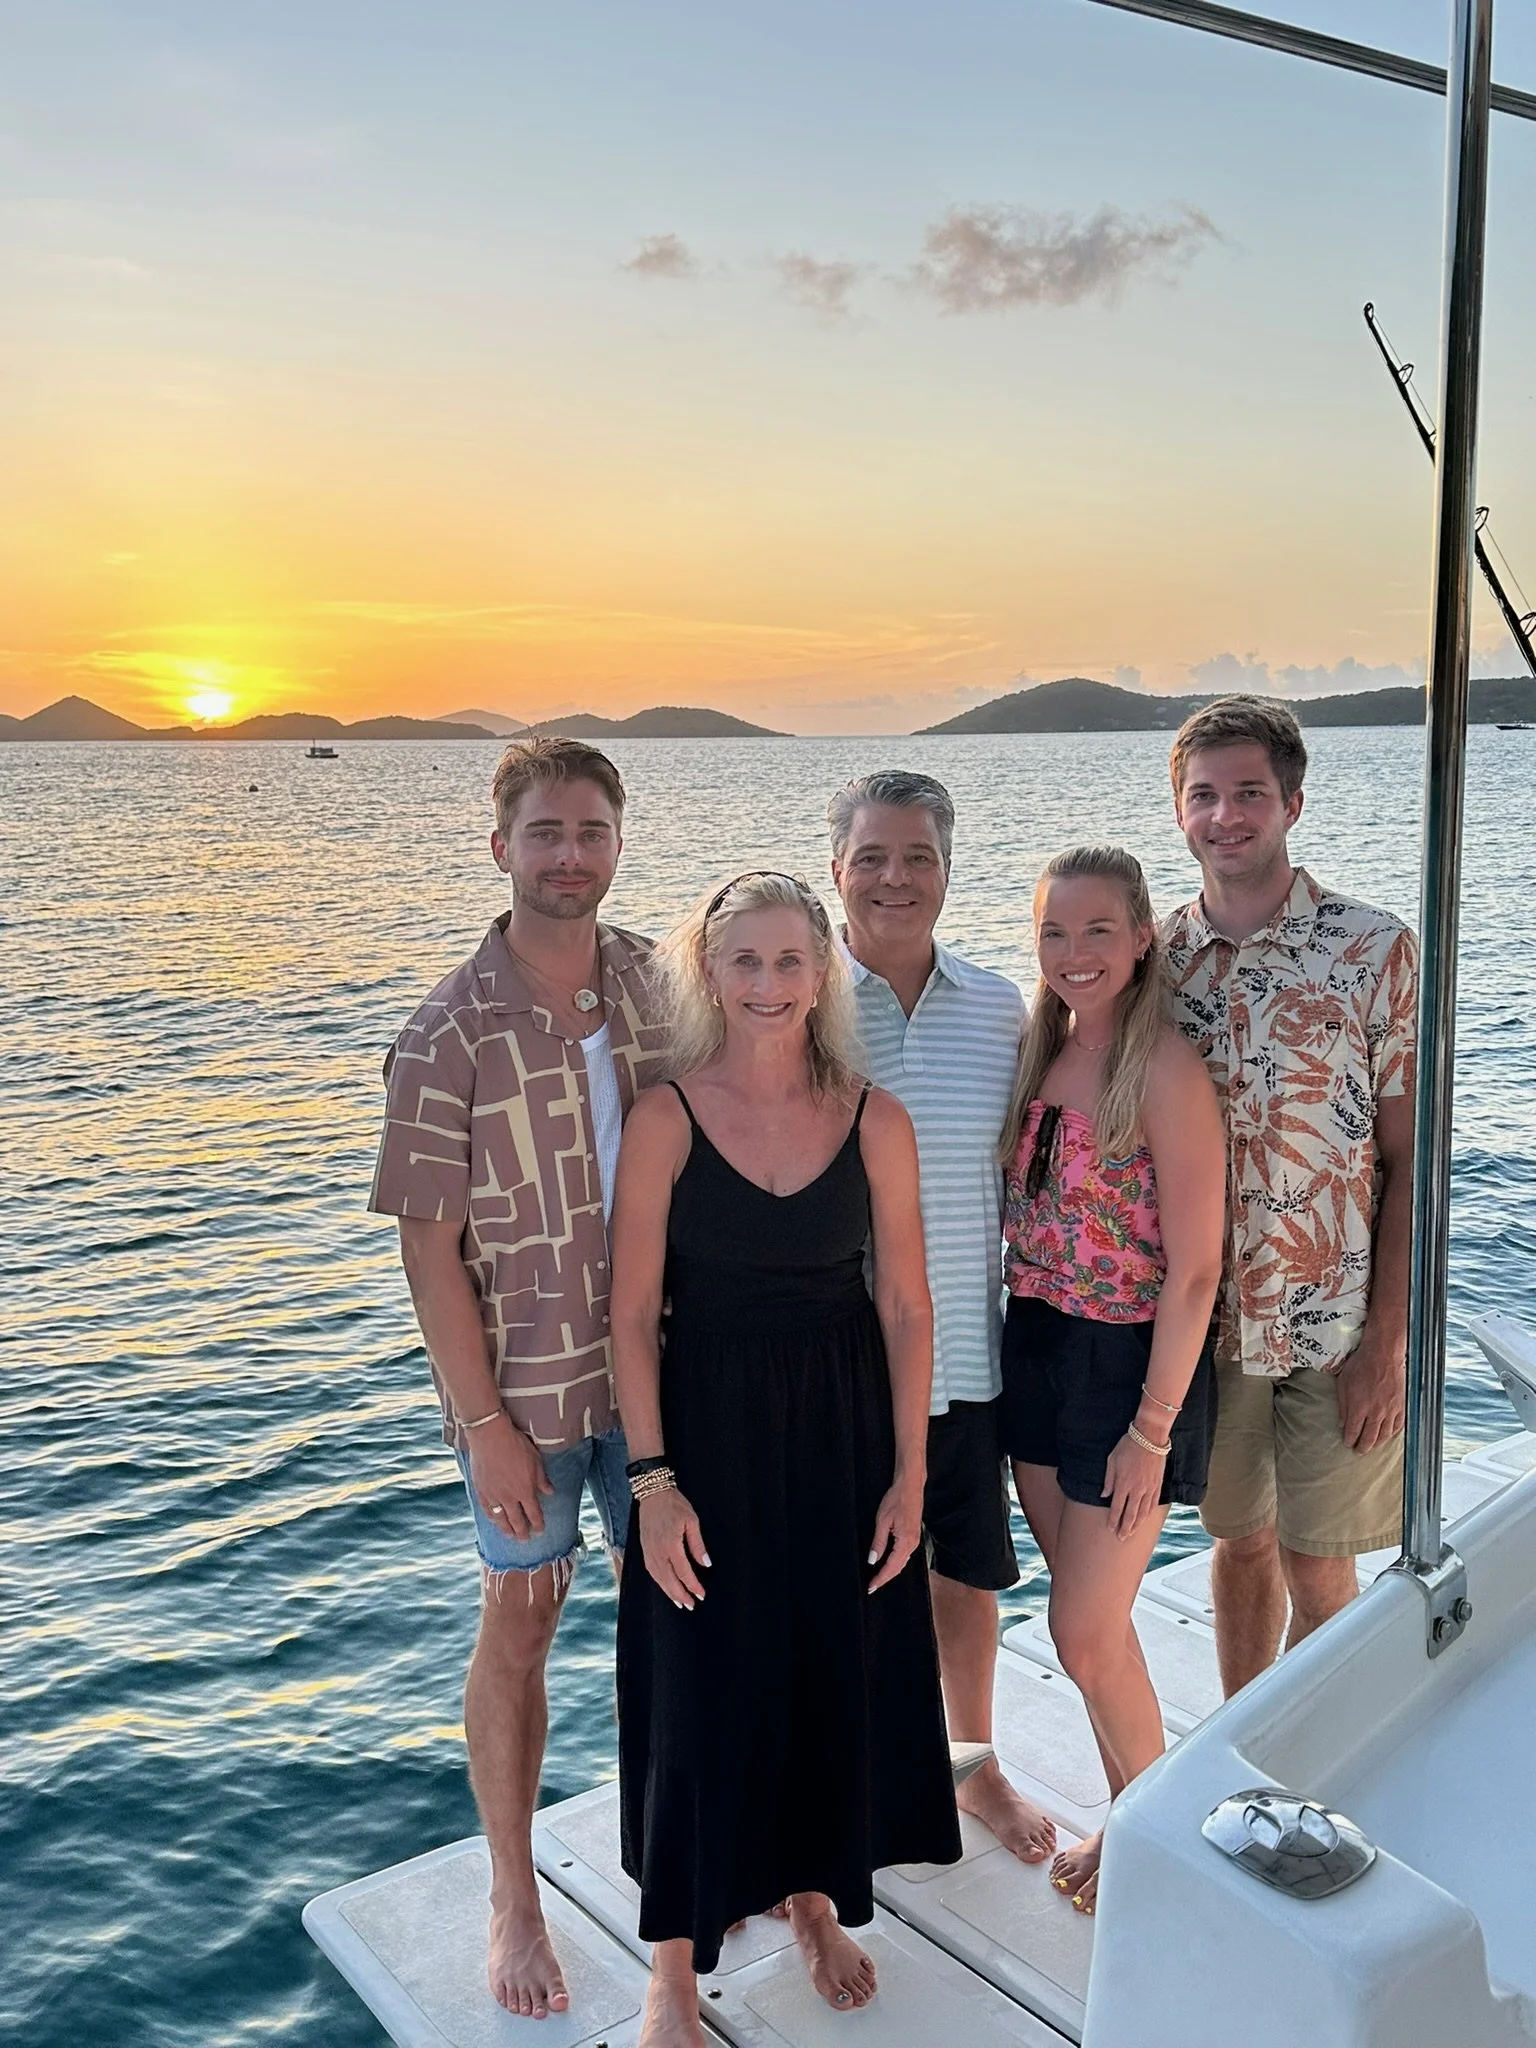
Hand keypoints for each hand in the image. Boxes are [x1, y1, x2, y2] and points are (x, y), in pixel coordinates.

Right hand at [467, 1417, 554, 1539]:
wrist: (490, 1437)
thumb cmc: (516, 1445)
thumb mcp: (536, 1460)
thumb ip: (542, 1480)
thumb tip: (550, 1493)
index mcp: (525, 1491)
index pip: (534, 1514)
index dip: (537, 1524)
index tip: (540, 1531)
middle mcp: (509, 1497)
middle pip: (517, 1521)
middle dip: (522, 1532)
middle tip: (525, 1540)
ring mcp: (493, 1496)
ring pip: (501, 1519)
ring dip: (507, 1529)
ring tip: (511, 1536)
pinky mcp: (481, 1490)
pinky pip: (487, 1510)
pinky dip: (492, 1518)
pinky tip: (495, 1521)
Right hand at [639, 1488, 710, 1609]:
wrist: (652, 1493)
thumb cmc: (674, 1504)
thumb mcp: (692, 1521)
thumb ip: (698, 1544)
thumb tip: (706, 1564)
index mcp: (671, 1544)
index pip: (684, 1572)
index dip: (693, 1585)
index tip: (701, 1595)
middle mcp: (657, 1551)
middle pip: (669, 1580)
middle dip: (680, 1595)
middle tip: (691, 1605)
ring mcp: (648, 1551)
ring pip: (659, 1578)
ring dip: (669, 1592)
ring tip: (679, 1602)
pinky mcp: (644, 1549)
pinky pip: (651, 1571)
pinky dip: (659, 1582)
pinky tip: (665, 1586)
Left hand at [867, 1474, 924, 1592]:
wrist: (910, 1486)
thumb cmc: (896, 1499)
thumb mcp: (883, 1520)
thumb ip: (878, 1542)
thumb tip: (873, 1560)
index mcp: (906, 1541)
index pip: (891, 1566)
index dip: (880, 1578)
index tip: (871, 1586)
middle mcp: (913, 1544)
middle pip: (898, 1568)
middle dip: (885, 1578)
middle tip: (872, 1586)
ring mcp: (915, 1540)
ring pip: (902, 1562)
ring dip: (891, 1572)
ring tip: (878, 1578)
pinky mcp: (914, 1535)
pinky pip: (905, 1555)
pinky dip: (896, 1563)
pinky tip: (889, 1564)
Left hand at [1103, 1434, 1164, 1539]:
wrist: (1149, 1437)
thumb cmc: (1127, 1446)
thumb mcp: (1112, 1460)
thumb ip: (1108, 1480)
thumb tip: (1104, 1495)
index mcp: (1123, 1484)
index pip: (1117, 1508)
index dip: (1113, 1520)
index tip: (1110, 1529)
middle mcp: (1137, 1489)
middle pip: (1130, 1514)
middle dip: (1125, 1528)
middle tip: (1121, 1538)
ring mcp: (1149, 1488)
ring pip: (1143, 1512)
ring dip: (1137, 1525)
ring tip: (1132, 1532)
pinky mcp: (1158, 1485)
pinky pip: (1153, 1504)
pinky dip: (1148, 1514)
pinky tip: (1145, 1519)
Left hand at [1331, 1330, 1406, 1452]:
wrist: (1383, 1354)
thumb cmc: (1360, 1365)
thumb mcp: (1343, 1383)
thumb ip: (1343, 1406)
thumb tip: (1343, 1424)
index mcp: (1359, 1407)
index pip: (1354, 1432)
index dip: (1350, 1440)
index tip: (1347, 1444)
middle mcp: (1376, 1412)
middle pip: (1370, 1438)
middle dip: (1363, 1447)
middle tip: (1359, 1451)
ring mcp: (1390, 1410)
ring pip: (1385, 1435)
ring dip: (1378, 1443)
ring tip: (1372, 1446)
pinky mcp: (1401, 1405)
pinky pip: (1398, 1426)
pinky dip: (1392, 1433)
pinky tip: (1388, 1435)